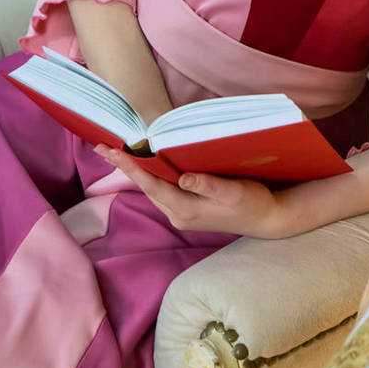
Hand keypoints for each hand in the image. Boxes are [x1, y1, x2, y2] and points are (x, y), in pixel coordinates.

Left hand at [93, 145, 288, 238]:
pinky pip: (161, 189)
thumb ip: (208, 185)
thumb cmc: (252, 203)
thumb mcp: (234, 192)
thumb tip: (183, 178)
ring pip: (152, 188)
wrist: (267, 220)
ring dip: (134, 170)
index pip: (151, 185)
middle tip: (102, 147)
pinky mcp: (188, 208)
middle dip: (124, 166)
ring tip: (115, 152)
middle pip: (145, 186)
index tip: (112, 151)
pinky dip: (149, 175)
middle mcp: (178, 214)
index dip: (131, 167)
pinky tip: (144, 164)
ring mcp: (182, 213)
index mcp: (185, 210)